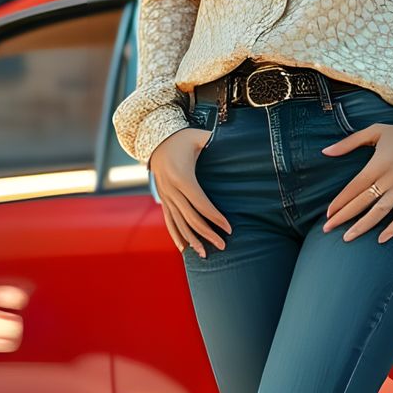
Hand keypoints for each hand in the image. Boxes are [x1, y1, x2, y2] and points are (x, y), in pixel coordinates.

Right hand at [149, 124, 230, 257]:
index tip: (229, 228)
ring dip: (192, 240)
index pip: (201, 204)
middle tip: (223, 245)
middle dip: (208, 234)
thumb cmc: (182, 138)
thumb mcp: (198, 137)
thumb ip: (215, 141)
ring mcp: (165, 196)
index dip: (215, 217)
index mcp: (182, 178)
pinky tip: (184, 248)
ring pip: (179, 223)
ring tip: (205, 254)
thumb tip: (238, 143)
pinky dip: (176, 235)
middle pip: (191, 218)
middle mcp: (171, 190)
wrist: (154, 139)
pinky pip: (169, 221)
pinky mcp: (163, 199)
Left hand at [320, 117, 392, 242]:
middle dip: (344, 216)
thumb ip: (348, 142)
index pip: (354, 187)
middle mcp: (390, 178)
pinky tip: (381, 239)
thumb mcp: (374, 131)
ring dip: (363, 225)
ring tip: (348, 237)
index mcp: (378, 164)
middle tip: (327, 228)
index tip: (328, 213)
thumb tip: (325, 151)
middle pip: (363, 201)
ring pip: (381, 211)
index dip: (340, 201)